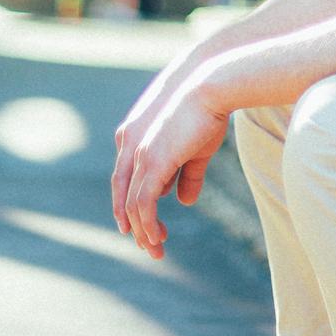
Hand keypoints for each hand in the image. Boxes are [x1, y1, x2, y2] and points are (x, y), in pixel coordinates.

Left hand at [112, 78, 227, 259]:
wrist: (212, 86)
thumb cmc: (208, 112)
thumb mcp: (196, 149)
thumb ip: (187, 176)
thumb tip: (184, 202)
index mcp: (133, 139)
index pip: (125, 181)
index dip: (131, 207)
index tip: (144, 228)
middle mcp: (128, 147)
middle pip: (122, 196)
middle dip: (134, 225)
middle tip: (150, 247)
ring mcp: (138, 154)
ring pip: (131, 205)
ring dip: (143, 231)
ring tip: (156, 249)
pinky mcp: (151, 162)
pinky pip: (142, 203)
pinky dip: (147, 224)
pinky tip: (157, 238)